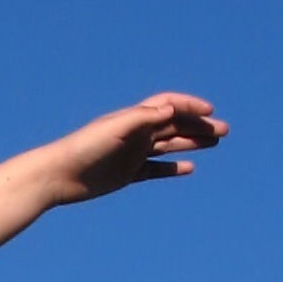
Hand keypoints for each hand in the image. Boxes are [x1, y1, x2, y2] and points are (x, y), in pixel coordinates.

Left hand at [39, 94, 226, 204]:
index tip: (210, 112)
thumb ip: (142, 118)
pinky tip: (190, 167)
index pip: (168, 106)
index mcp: (133, 119)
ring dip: (192, 142)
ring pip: (169, 145)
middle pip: (174, 125)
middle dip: (199, 126)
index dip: (189, 106)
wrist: (58, 176)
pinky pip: (156, 168)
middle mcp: (135, 133)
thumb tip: (170, 109)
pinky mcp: (127, 173)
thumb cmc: (82, 148)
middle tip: (224, 131)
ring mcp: (132, 153)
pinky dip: (173, 167)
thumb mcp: (114, 129)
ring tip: (215, 143)